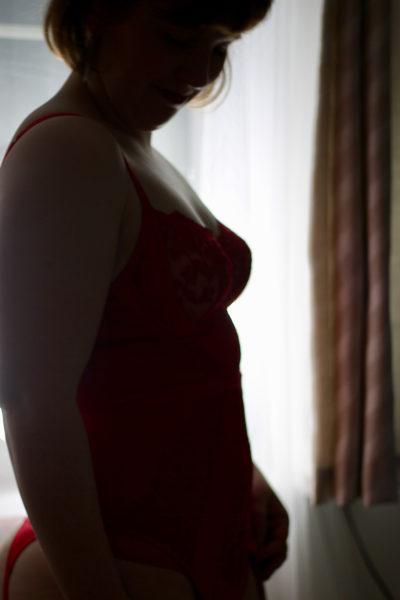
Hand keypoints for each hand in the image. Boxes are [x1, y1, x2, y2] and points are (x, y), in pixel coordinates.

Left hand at [250, 464, 288, 580]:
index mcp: (281, 520)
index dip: (268, 552)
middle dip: (268, 564)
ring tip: (251, 574)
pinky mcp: (251, 534)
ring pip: (267, 556)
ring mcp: (264, 532)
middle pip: (277, 554)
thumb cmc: (251, 483)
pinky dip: (251, 557)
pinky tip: (242, 562)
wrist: (238, 472)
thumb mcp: (257, 500)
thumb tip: (256, 550)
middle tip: (256, 574)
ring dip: (261, 564)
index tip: (254, 556)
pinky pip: (255, 550)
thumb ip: (258, 523)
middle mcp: (275, 529)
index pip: (280, 543)